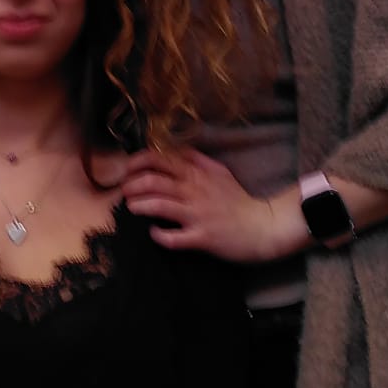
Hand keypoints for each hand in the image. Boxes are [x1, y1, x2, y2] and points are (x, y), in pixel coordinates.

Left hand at [120, 148, 290, 261]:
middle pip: (154, 181)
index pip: (161, 159)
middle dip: (132, 185)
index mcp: (197, 173)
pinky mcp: (202, 237)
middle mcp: (195, 191)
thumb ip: (197, 159)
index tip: (127, 169)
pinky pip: (174, 238)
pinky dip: (159, 235)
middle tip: (124, 192)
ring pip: (160, 205)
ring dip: (139, 205)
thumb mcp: (219, 172)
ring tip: (132, 207)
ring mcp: (198, 214)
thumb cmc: (238, 201)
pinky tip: (154, 233)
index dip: (138, 161)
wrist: (262, 227)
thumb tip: (174, 149)